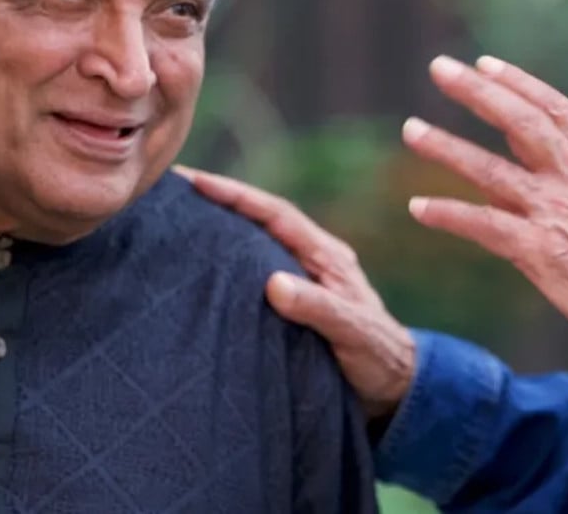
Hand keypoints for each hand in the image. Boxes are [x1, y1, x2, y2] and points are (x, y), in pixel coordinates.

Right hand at [174, 166, 415, 421]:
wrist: (394, 386)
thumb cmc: (378, 358)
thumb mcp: (352, 333)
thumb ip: (318, 308)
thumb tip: (273, 283)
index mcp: (327, 256)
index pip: (276, 214)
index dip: (237, 195)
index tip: (197, 181)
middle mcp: (311, 259)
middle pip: (259, 220)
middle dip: (219, 202)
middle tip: (172, 190)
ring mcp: (301, 279)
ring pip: (253, 245)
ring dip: (219, 230)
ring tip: (173, 219)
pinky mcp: (291, 301)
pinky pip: (252, 273)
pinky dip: (225, 264)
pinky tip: (197, 268)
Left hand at [403, 55, 567, 345]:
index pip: (554, 108)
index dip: (518, 84)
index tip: (485, 65)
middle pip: (517, 121)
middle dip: (475, 92)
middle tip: (439, 69)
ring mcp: (553, 210)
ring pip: (488, 169)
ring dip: (445, 147)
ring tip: (411, 130)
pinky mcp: (536, 249)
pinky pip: (481, 225)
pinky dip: (448, 213)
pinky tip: (419, 207)